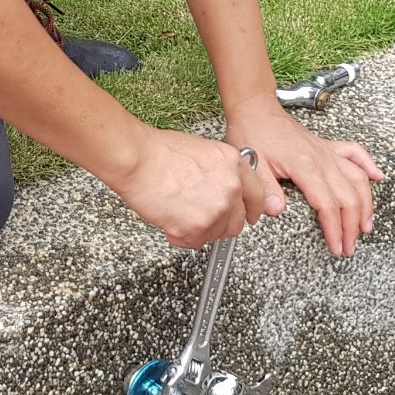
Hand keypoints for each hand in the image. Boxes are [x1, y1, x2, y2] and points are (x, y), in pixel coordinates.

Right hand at [113, 129, 282, 248]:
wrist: (138, 159)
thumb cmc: (159, 152)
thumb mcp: (204, 152)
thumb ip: (221, 173)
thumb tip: (221, 189)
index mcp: (235, 165)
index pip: (257, 196)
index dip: (251, 210)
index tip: (247, 217)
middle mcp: (232, 187)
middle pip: (236, 223)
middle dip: (219, 225)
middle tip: (200, 218)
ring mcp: (217, 209)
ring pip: (214, 234)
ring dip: (197, 230)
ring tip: (177, 212)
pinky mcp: (198, 227)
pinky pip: (193, 242)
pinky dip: (180, 237)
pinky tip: (169, 219)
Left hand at [226, 103, 383, 258]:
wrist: (255, 109)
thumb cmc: (253, 134)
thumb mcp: (252, 164)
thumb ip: (266, 189)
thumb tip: (276, 210)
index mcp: (304, 166)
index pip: (327, 204)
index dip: (334, 229)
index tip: (336, 246)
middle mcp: (322, 159)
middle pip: (348, 197)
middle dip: (352, 226)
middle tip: (349, 247)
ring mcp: (327, 152)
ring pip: (357, 179)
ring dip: (366, 204)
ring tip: (366, 226)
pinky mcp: (327, 146)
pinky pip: (355, 153)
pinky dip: (369, 165)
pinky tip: (378, 177)